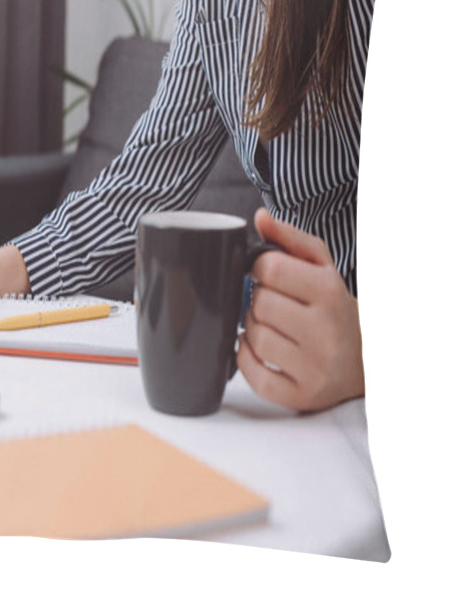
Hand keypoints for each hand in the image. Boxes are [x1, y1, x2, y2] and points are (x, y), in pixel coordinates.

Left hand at [236, 208, 363, 411]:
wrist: (365, 359)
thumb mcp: (321, 267)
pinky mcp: (302, 395)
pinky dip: (248, 360)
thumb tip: (259, 217)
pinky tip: (262, 351)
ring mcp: (315, 367)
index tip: (269, 275)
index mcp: (330, 292)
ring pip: (253, 336)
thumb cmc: (333, 307)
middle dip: (259, 300)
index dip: (261, 268)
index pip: (270, 268)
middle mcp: (325, 331)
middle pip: (258, 303)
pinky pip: (254, 375)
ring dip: (253, 329)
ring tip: (272, 327)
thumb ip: (289, 238)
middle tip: (274, 304)